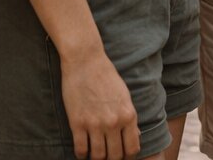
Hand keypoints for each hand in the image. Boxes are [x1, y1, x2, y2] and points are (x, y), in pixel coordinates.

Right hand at [60, 45, 138, 159]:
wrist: (86, 62)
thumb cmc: (107, 77)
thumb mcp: (125, 95)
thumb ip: (129, 117)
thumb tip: (135, 135)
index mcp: (128, 115)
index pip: (132, 148)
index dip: (128, 156)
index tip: (122, 154)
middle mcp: (113, 122)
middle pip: (115, 156)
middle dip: (113, 159)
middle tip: (109, 156)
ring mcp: (94, 124)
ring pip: (98, 156)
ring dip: (97, 158)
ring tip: (95, 154)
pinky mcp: (77, 123)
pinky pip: (80, 149)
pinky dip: (82, 154)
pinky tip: (83, 151)